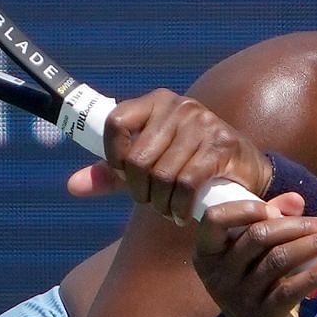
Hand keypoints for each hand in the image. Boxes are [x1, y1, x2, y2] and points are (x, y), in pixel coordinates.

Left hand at [65, 89, 272, 222]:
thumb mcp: (147, 164)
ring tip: (169, 210)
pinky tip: (183, 215)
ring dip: (161, 204)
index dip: (113, 156)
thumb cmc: (188, 164)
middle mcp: (179, 106)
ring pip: (162, 176)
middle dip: (140, 191)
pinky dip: (180, 207)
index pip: (115, 122)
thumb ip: (111, 174)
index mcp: (156, 101)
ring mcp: (203, 124)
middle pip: (138, 159)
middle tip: (152, 202)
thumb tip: (72, 186)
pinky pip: (186, 184)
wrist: (244, 168)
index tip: (125, 175)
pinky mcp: (222, 147)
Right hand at [190, 193, 316, 316]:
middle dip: (299, 225)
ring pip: (278, 260)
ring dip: (315, 244)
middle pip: (257, 237)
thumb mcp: (257, 252)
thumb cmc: (257, 282)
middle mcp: (218, 275)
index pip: (214, 219)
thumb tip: (296, 199)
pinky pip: (290, 290)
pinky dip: (316, 273)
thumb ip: (272, 219)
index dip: (246, 208)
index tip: (276, 208)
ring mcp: (238, 298)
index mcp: (208, 252)